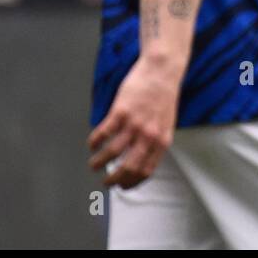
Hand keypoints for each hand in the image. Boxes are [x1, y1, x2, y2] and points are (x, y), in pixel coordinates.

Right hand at [87, 55, 180, 188]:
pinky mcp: (121, 111)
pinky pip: (104, 133)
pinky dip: (95, 142)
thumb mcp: (166, 123)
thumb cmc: (164, 95)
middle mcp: (148, 136)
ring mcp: (134, 124)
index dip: (132, 182)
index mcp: (162, 141)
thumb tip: (142, 157)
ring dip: (99, 162)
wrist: (162, 71)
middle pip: (128, 167)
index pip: (146, 171)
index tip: (122, 186)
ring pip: (112, 152)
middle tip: (106, 182)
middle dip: (114, 179)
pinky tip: (92, 143)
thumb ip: (156, 141)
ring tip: (94, 164)